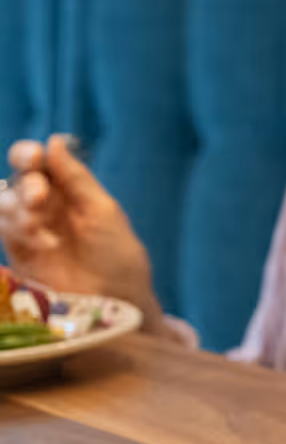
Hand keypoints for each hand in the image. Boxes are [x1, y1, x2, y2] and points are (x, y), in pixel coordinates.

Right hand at [0, 137, 164, 330]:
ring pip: (4, 200)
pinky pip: (2, 225)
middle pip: (18, 177)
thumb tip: (54, 140)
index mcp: (72, 190)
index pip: (41, 161)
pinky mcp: (17, 250)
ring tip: (42, 233)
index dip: (30, 155)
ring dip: (19, 209)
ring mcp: (30, 227)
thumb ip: (76, 178)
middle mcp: (48, 205)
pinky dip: (15, 228)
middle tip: (39, 199)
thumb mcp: (104, 212)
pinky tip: (39, 244)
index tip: (35, 159)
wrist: (112, 303)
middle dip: (26, 183)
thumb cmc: (117, 256)